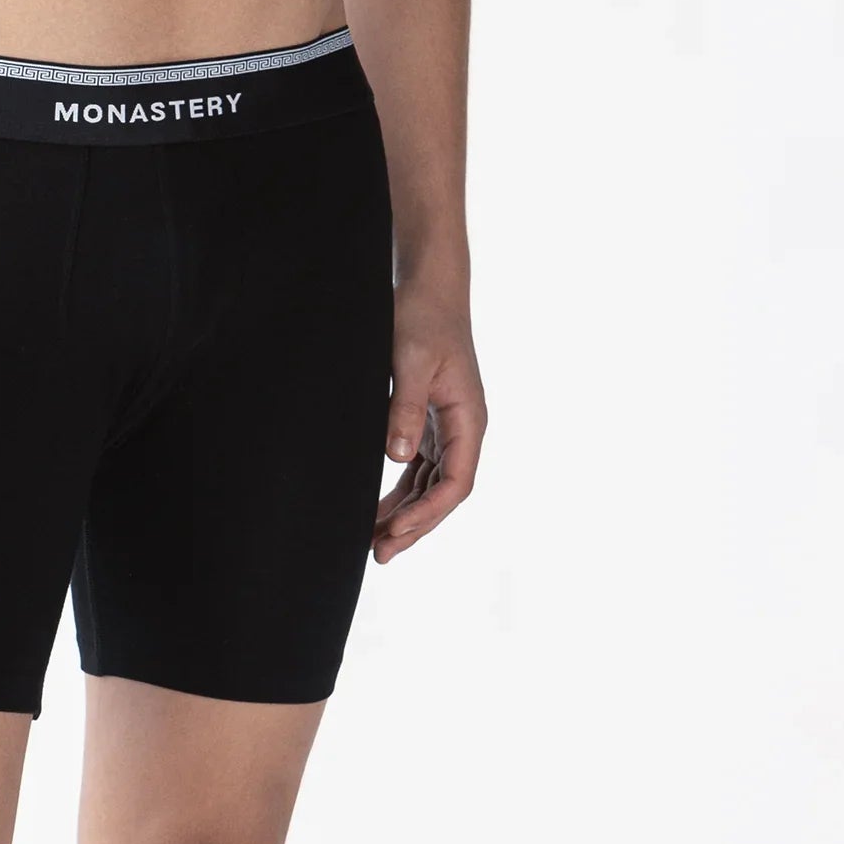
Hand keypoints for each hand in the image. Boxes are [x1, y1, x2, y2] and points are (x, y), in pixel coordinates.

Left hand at [375, 292, 485, 561]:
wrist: (428, 288)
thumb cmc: (422, 318)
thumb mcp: (409, 360)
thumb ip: (403, 408)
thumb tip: (397, 457)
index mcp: (469, 419)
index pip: (456, 483)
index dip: (427, 514)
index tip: (395, 532)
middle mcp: (463, 430)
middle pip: (443, 494)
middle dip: (414, 526)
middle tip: (379, 555)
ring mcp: (447, 428)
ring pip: (429, 486)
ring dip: (405, 515)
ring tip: (374, 544)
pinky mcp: (428, 423)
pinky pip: (418, 470)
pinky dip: (400, 493)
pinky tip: (378, 512)